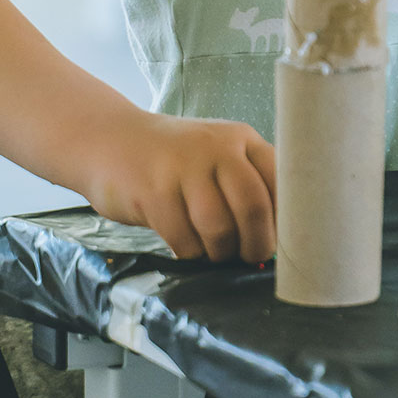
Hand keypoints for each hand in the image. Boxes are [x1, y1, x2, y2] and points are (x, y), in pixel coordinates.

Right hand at [78, 110, 277, 262]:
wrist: (112, 141)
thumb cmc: (175, 161)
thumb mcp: (216, 157)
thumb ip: (247, 184)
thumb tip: (280, 236)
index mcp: (241, 139)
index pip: (280, 179)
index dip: (286, 217)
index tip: (285, 241)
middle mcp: (216, 147)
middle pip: (253, 205)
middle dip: (257, 243)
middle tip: (251, 258)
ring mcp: (183, 167)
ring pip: (219, 227)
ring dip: (220, 251)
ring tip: (214, 250)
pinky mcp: (154, 191)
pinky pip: (184, 239)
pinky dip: (190, 252)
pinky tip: (185, 243)